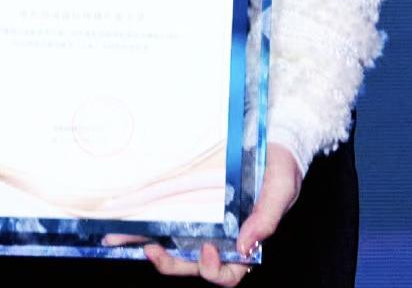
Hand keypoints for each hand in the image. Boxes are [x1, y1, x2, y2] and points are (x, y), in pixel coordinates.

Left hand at [128, 143, 302, 281]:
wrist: (271, 139)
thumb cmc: (281, 168)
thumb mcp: (281, 189)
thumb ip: (266, 218)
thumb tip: (245, 245)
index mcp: (244, 242)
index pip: (228, 273)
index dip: (215, 269)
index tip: (208, 249)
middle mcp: (220, 237)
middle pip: (193, 265)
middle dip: (171, 263)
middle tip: (154, 249)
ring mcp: (203, 220)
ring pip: (175, 246)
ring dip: (153, 246)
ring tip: (130, 239)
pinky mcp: (191, 200)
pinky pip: (170, 216)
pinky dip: (149, 221)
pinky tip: (131, 219)